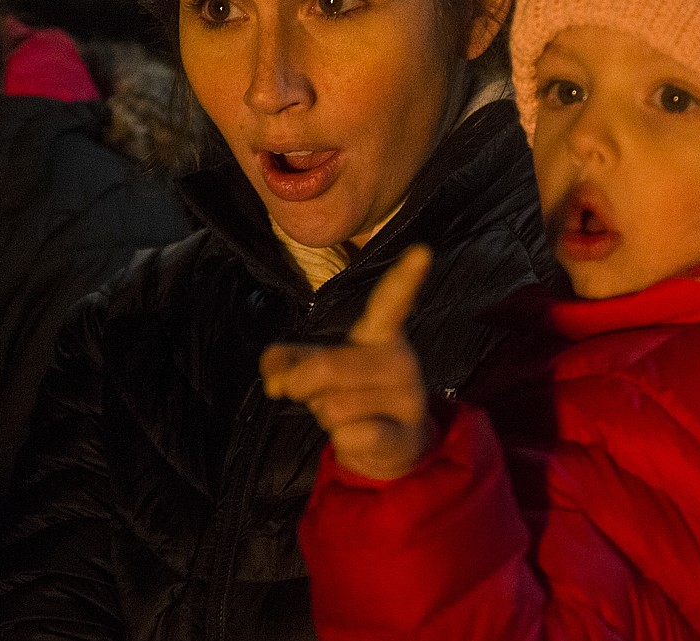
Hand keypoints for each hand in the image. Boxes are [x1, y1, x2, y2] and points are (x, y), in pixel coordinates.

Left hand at [261, 245, 433, 479]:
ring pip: (333, 407)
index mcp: (382, 333)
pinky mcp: (405, 434)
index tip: (422, 251)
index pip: (391, 302)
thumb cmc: (349, 393)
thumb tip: (277, 381)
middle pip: (329, 366)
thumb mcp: (312, 368)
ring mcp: (407, 397)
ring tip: (348, 415)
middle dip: (301, 384)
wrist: (391, 448)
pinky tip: (362, 436)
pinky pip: (352, 435)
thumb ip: (282, 361)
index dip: (405, 277)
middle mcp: (401, 359)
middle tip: (306, 393)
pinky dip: (342, 440)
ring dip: (325, 416)